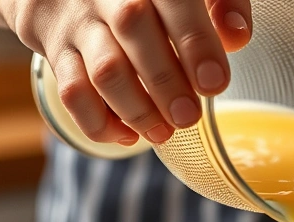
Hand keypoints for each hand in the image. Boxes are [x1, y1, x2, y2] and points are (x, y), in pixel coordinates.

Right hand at [3, 0, 251, 143]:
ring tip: (163, 133)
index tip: (214, 83)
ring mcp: (78, 20)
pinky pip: (71, 91)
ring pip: (102, 67)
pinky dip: (99, 122)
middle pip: (133, 29)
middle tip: (189, 117)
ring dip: (136, 109)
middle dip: (165, 81)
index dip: (196, 42)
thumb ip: (221, 3)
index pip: (174, 0)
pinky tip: (127, 135)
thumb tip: (237, 36)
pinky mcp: (56, 49)